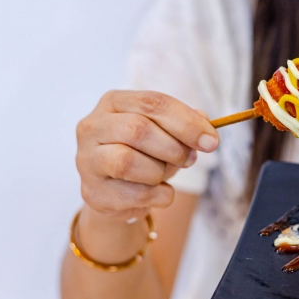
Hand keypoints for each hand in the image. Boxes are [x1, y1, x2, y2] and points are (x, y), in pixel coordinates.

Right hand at [75, 90, 217, 222]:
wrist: (119, 194)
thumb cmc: (144, 154)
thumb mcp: (166, 133)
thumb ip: (185, 124)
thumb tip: (205, 122)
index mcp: (114, 102)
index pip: (152, 103)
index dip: (186, 122)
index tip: (211, 141)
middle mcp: (93, 126)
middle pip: (138, 129)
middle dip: (174, 148)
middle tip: (189, 160)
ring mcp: (87, 159)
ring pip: (128, 161)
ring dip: (160, 172)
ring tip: (164, 175)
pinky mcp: (92, 191)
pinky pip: (133, 194)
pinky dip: (157, 195)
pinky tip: (158, 192)